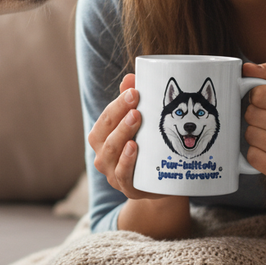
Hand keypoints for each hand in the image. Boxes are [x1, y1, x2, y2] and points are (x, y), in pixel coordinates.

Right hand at [87, 73, 164, 199]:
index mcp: (103, 137)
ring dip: (122, 133)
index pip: (105, 118)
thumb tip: (131, 76)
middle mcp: (103, 155)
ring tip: (136, 119)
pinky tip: (133, 148)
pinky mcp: (128, 188)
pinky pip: (122, 175)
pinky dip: (126, 161)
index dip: (118, 104)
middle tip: (137, 104)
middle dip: (119, 116)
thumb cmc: (147, 148)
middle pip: (105, 134)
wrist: (162, 183)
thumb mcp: (141, 124)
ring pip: (112, 152)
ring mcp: (113, 173)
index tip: (134, 91)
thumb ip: (133, 103)